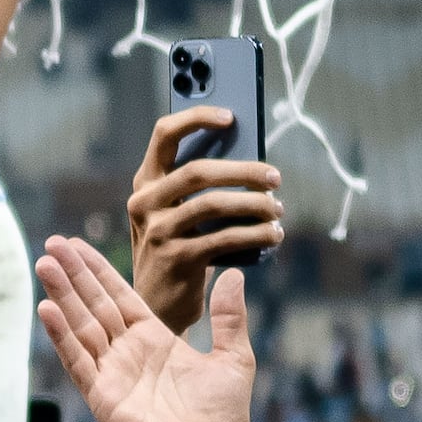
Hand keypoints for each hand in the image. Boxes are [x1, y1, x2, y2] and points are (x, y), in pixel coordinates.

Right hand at [36, 240, 256, 421]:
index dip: (99, 271)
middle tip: (53, 243)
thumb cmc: (223, 416)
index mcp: (154, 339)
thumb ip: (228, 317)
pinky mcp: (100, 393)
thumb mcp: (233, 357)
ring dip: (62, 295)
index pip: (119, 296)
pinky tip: (47, 309)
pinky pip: (77, 359)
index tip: (78, 244)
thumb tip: (235, 275)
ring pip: (80, 325)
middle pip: (94, 304)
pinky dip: (61, 334)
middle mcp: (127, 352)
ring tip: (45, 264)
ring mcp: (110, 372)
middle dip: (74, 274)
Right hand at [122, 107, 283, 336]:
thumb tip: (252, 165)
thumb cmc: (180, 250)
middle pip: (197, 171)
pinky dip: (256, 234)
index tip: (231, 115)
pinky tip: (273, 236)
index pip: (164, 135)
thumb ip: (200, 189)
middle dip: (243, 171)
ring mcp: (157, 231)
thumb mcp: (179, 215)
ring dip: (255, 205)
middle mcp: (144, 202)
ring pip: (214, 204)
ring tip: (278, 209)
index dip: (196, 118)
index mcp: (145, 183)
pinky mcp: (175, 258)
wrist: (159, 305)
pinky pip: (224, 238)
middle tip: (275, 177)